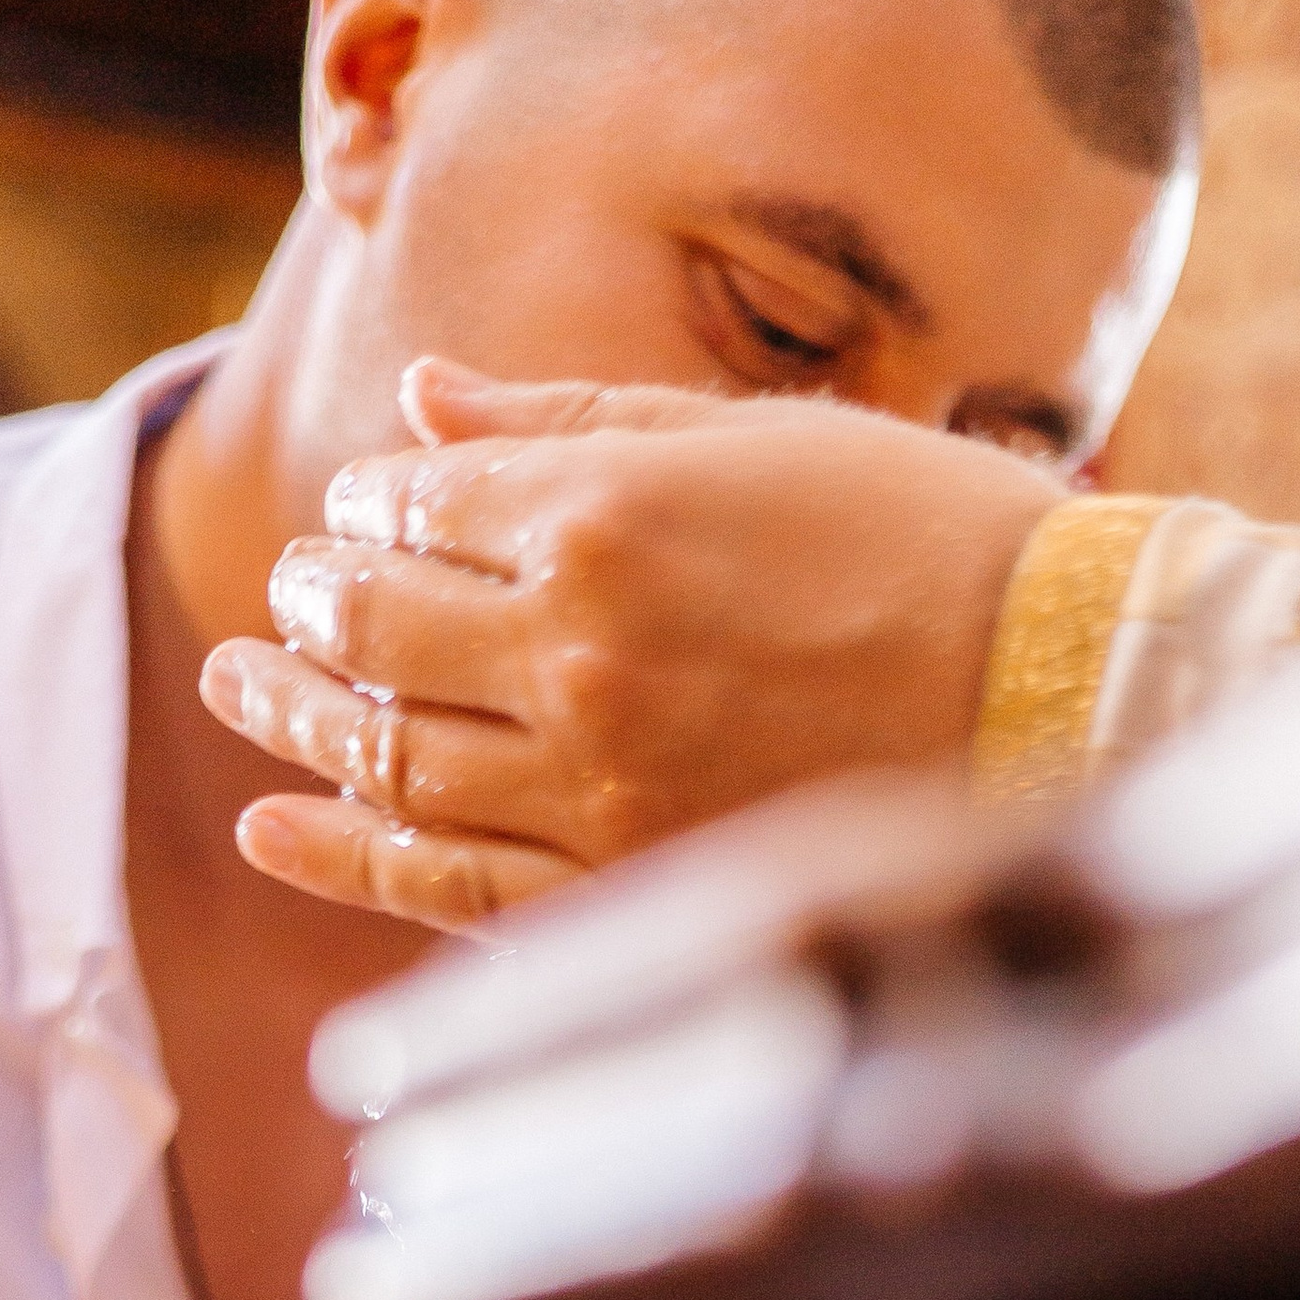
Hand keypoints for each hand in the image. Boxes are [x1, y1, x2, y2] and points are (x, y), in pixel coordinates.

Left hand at [200, 358, 1059, 933]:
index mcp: (602, 522)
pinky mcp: (624, 889)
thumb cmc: (928, 545)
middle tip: (289, 589)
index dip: (370, 503)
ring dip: (295, 716)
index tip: (365, 507)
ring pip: (386, 758)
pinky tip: (272, 829)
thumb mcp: (752, 442)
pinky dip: (341, 858)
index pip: (414, 506)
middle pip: (373, 627)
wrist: (1060, 696)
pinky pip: (444, 885)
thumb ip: (569, 430)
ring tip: (238, 683)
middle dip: (314, 599)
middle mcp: (575, 658)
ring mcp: (594, 788)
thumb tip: (420, 410)